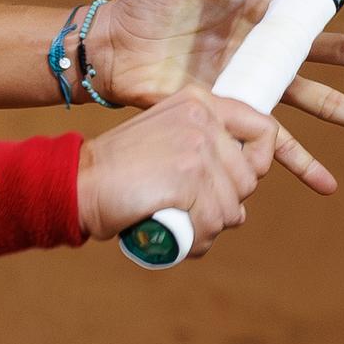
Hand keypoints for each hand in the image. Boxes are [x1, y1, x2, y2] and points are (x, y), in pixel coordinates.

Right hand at [78, 86, 276, 255]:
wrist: (79, 182)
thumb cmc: (119, 168)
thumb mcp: (166, 135)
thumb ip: (204, 144)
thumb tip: (251, 178)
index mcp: (200, 102)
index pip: (264, 129)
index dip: (259, 162)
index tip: (237, 181)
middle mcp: (203, 119)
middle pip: (249, 180)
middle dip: (223, 205)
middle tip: (188, 208)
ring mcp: (196, 148)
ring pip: (231, 209)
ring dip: (207, 228)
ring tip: (177, 224)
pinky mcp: (187, 179)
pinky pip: (211, 225)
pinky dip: (194, 241)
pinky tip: (174, 236)